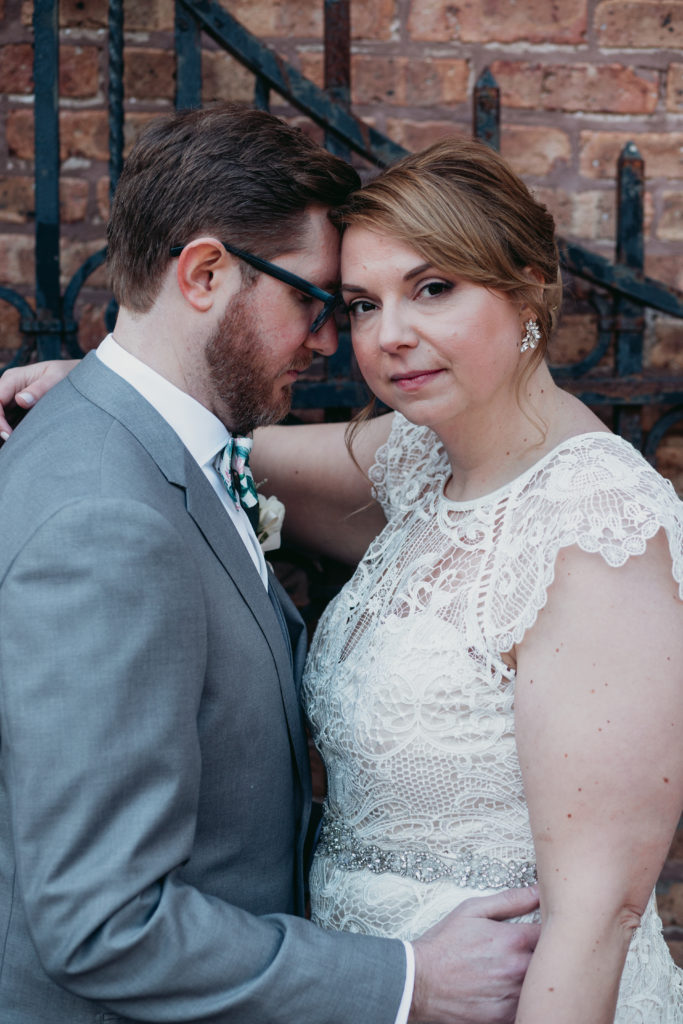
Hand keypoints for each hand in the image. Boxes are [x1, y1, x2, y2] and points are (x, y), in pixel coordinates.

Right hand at [0, 359, 77, 438]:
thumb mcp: (56, 378)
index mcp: (14, 377)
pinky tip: (18, 441)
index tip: (8, 434)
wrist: (78, 377)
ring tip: (14, 444)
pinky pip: (9, 420)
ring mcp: (12, 397)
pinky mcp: (18, 408)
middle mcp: (9, 387)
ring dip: (4, 429)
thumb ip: (39, 389)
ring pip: (1, 415)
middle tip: (11, 441)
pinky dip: (11, 430)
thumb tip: (21, 400)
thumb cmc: (67, 374)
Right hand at [410, 886, 539, 1023]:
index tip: (548, 928)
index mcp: (513, 939)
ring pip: (541, 986)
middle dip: (547, 954)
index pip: (552, 931)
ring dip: (536, 977)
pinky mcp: (505, 1018)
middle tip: (532, 951)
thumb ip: (509, 900)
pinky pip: (526, 1006)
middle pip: (552, 961)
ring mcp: (513, 996)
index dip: (552, 929)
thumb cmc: (444, 945)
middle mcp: (518, 969)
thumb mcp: (472, 910)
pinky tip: (507, 989)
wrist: (419, 981)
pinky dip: (523, 998)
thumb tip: (536, 891)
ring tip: (515, 970)